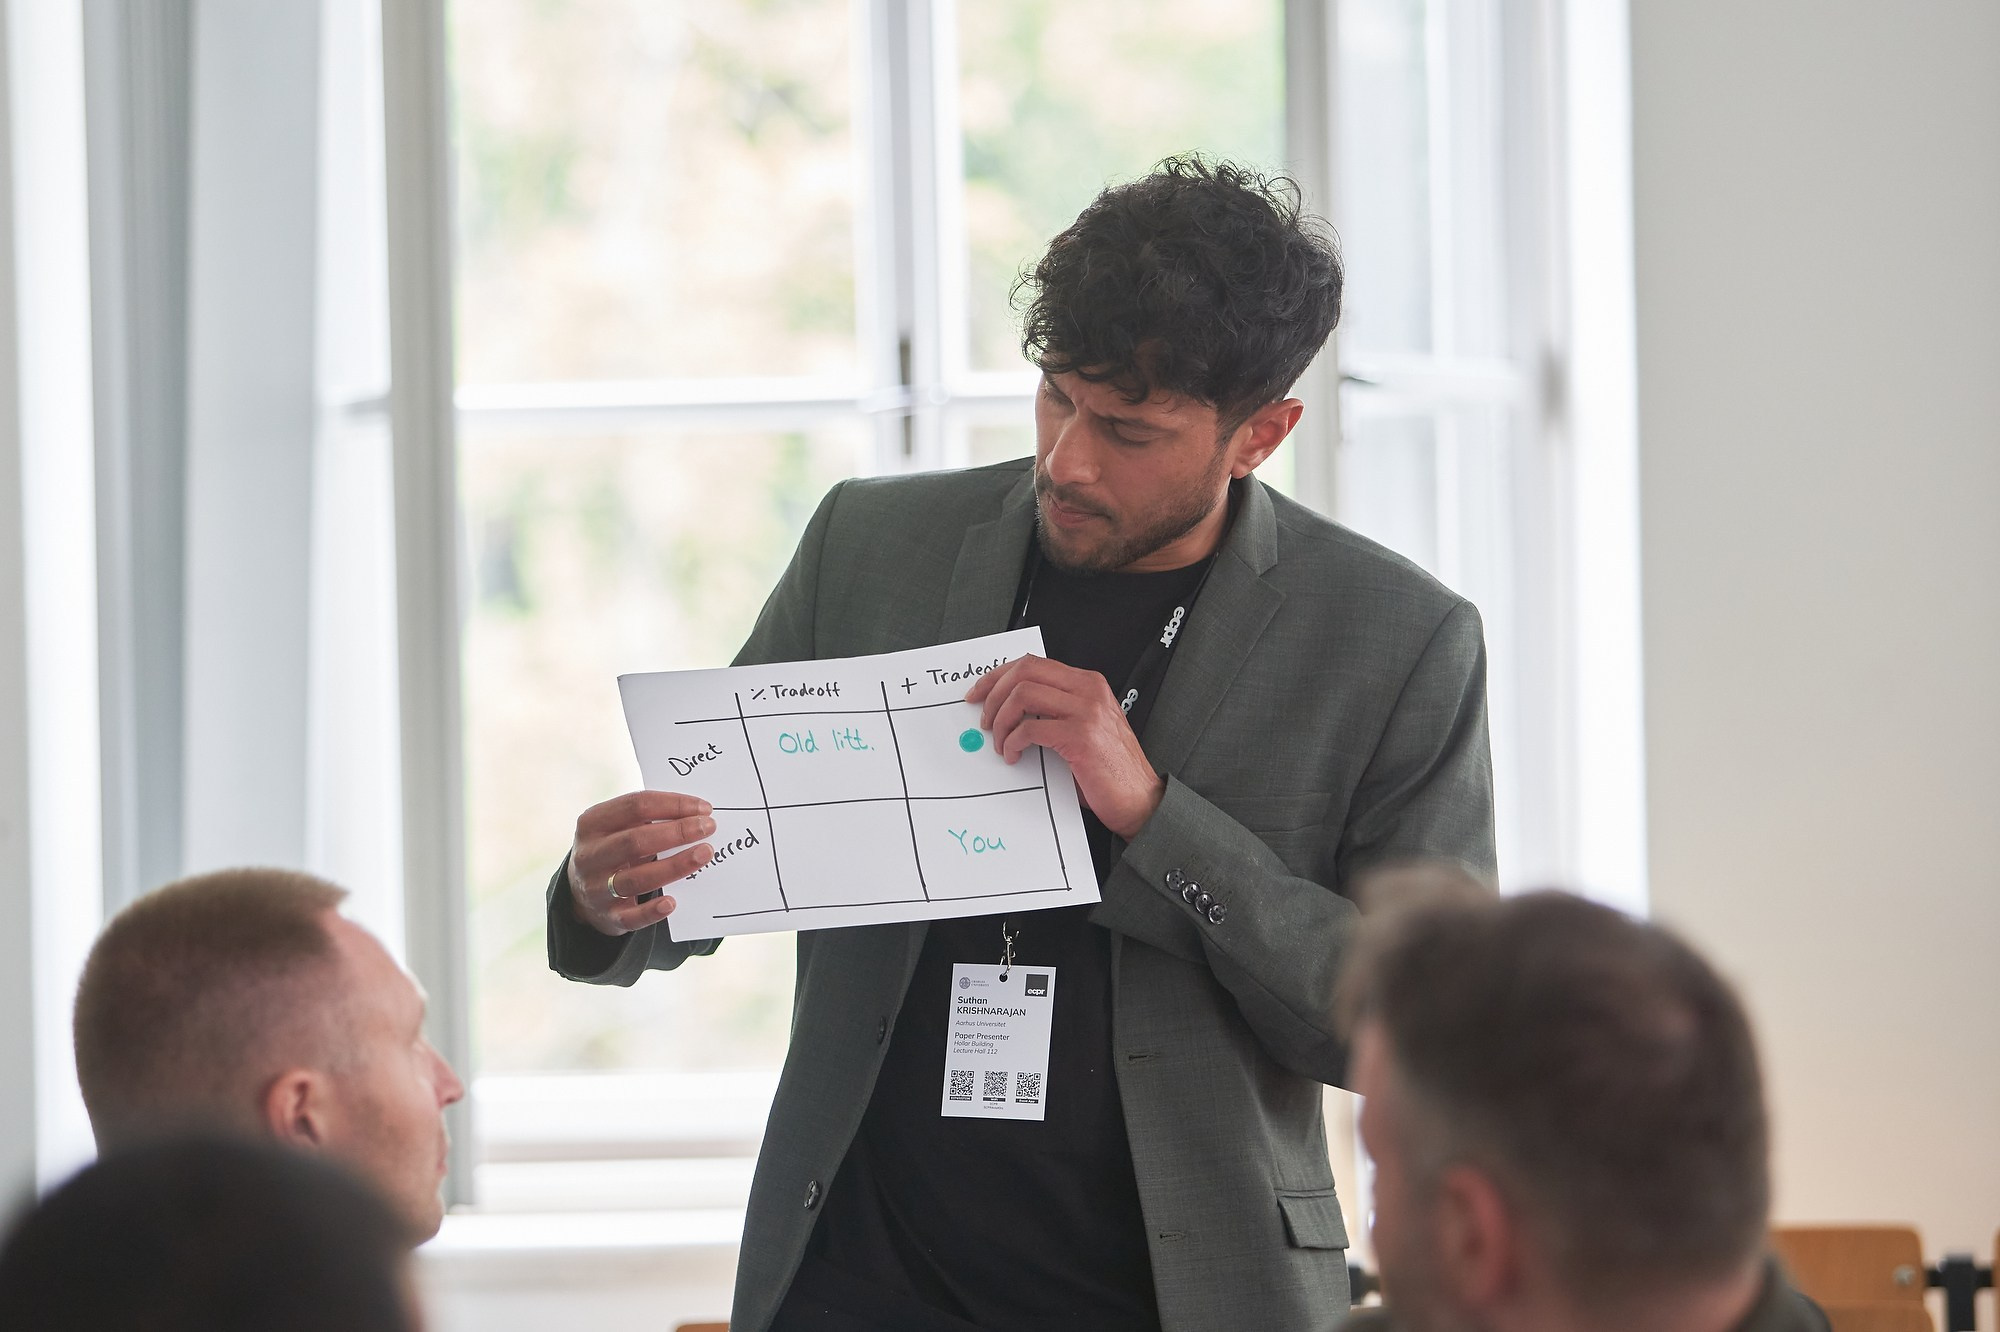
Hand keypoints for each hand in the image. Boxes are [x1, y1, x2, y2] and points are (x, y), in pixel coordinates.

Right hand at [566, 791, 716, 936]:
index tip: (704, 808)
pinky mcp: (608, 916)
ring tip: (705, 854)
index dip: (672, 804)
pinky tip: (671, 903)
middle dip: (677, 832)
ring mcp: (596, 888)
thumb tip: (696, 814)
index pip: (635, 806)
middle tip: (709, 827)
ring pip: (637, 879)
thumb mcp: (617, 828)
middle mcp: (590, 855)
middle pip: (635, 841)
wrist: (583, 894)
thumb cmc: (613, 850)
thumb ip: (648, 819)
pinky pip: (631, 917)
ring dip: (675, 866)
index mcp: (592, 824)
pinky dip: (651, 911)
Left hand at [965, 654, 1165, 839]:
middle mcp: (1089, 691)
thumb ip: (1053, 711)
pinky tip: (1013, 756)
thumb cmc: (1110, 769)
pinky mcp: (1080, 737)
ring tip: (1000, 741)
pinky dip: (1012, 742)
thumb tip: (1006, 710)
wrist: (1140, 799)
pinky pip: (1030, 729)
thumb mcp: (1082, 727)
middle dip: (993, 692)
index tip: (979, 692)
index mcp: (1088, 684)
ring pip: (1023, 695)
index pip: (1033, 664)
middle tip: (984, 718)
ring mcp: (1086, 712)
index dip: (998, 675)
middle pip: (1024, 671)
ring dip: (1002, 720)